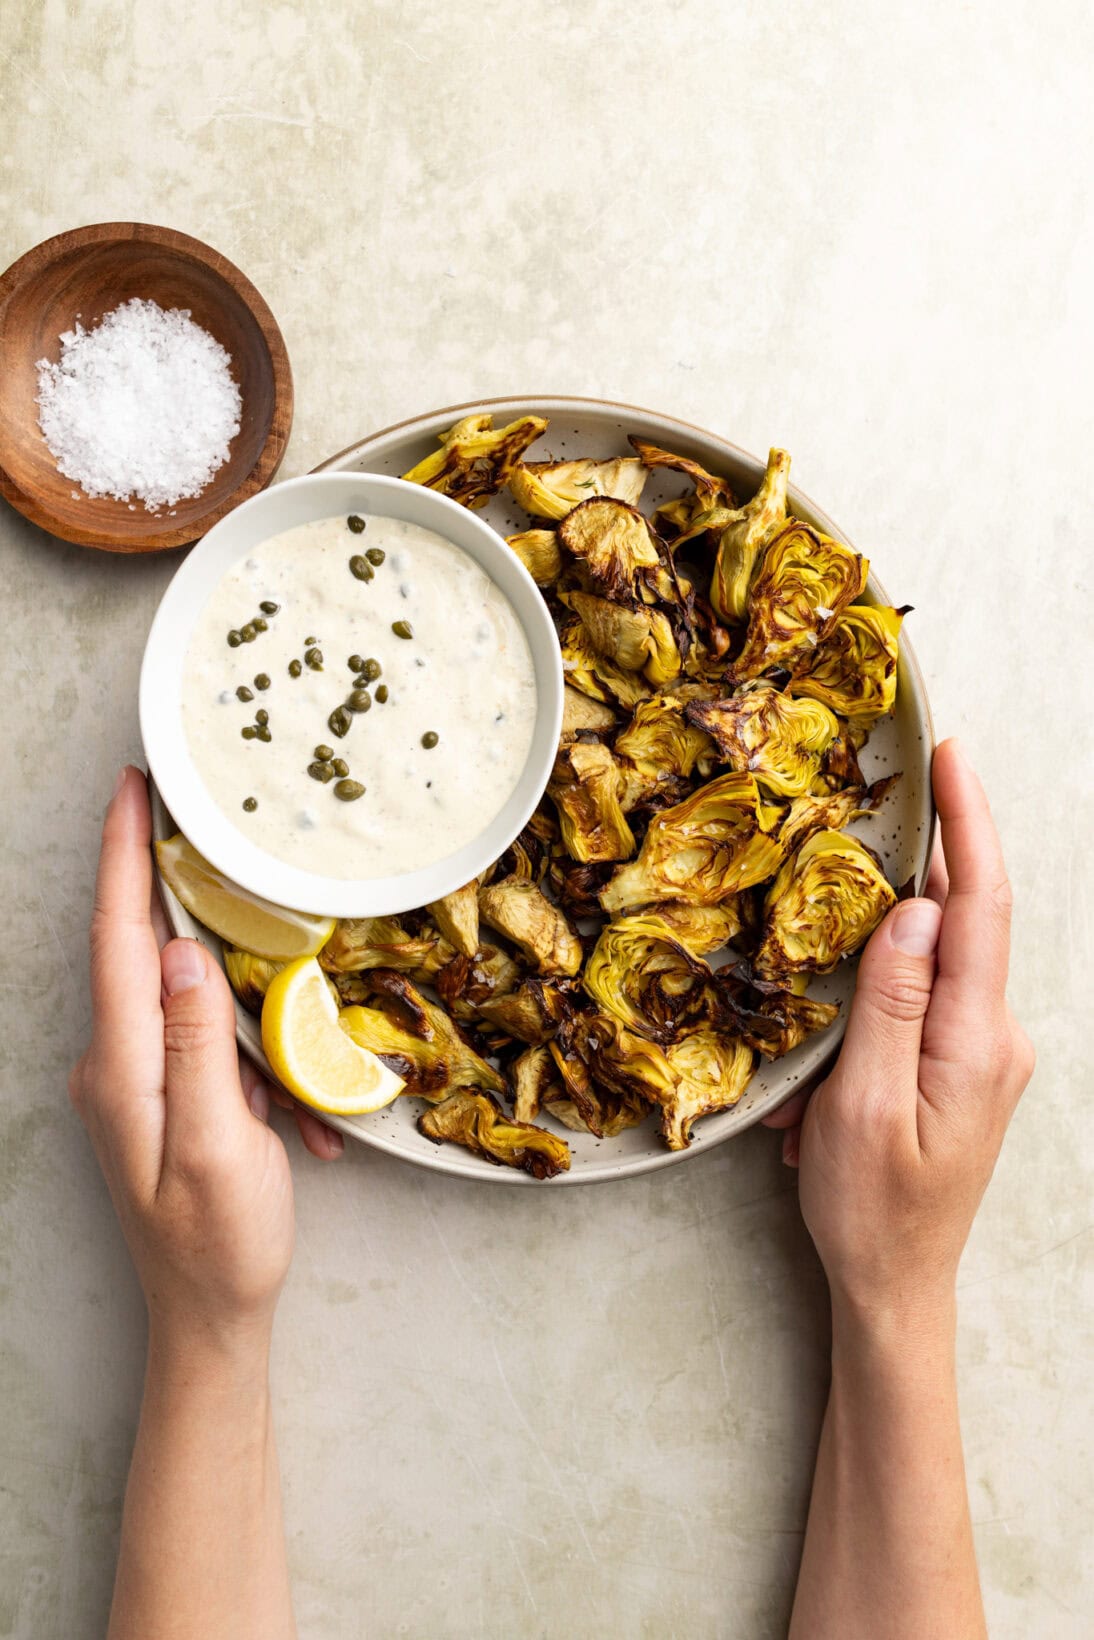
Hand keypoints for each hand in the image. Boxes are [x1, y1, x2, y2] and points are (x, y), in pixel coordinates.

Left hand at [69, 767, 342, 1343]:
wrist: (208, 1320)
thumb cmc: (219, 1246)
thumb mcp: (221, 1148)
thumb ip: (198, 1048)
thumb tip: (183, 952)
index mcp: (123, 1069)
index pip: (118, 938)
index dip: (126, 857)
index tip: (134, 786)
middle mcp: (117, 1062)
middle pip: (140, 946)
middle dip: (169, 876)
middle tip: (202, 811)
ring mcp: (139, 1077)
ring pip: (183, 989)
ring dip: (237, 977)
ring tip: (270, 968)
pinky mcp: (166, 1092)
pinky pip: (205, 1036)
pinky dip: (251, 1044)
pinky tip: (292, 1102)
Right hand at [764, 738, 1034, 1318]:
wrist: (895, 1288)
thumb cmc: (873, 1210)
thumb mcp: (864, 1106)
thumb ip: (892, 1002)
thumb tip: (916, 909)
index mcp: (979, 1040)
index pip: (982, 905)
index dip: (967, 821)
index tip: (949, 754)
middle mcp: (996, 1035)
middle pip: (958, 922)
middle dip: (904, 878)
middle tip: (855, 823)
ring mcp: (982, 1051)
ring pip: (927, 964)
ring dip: (867, 968)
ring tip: (819, 1028)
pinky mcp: (961, 1065)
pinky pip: (916, 1004)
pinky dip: (867, 1010)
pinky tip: (826, 1070)